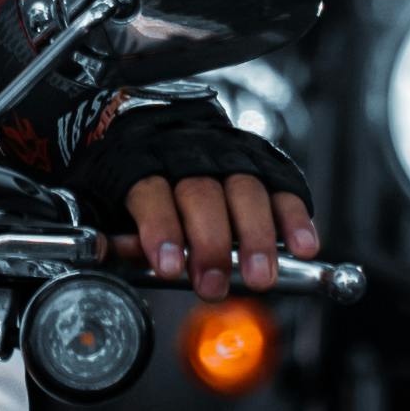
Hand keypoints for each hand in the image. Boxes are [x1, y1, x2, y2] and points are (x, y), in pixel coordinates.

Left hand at [118, 172, 322, 301]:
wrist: (156, 124)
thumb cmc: (132, 173)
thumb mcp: (106, 198)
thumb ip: (115, 228)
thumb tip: (107, 254)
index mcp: (141, 160)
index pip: (151, 192)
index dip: (161, 230)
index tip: (170, 268)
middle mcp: (188, 154)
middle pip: (202, 195)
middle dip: (211, 245)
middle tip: (214, 286)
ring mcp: (228, 157)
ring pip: (245, 191)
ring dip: (255, 238)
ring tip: (260, 277)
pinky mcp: (262, 163)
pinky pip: (283, 188)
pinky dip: (295, 218)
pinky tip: (303, 246)